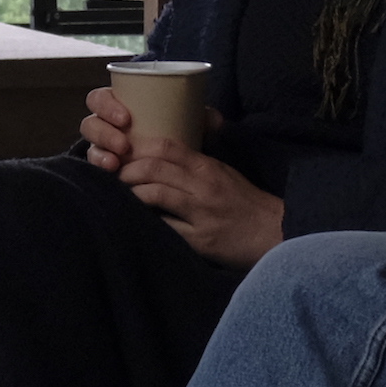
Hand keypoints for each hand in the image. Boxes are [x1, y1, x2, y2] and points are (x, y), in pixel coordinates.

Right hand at [80, 87, 223, 173]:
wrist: (179, 171)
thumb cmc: (178, 137)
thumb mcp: (191, 125)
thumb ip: (204, 118)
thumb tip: (215, 120)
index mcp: (119, 106)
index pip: (99, 99)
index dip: (106, 105)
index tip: (126, 118)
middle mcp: (106, 127)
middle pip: (91, 124)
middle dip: (103, 133)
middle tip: (124, 145)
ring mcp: (103, 149)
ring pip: (91, 148)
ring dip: (99, 155)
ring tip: (115, 165)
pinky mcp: (106, 169)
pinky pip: (94, 171)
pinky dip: (99, 173)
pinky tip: (111, 178)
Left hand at [117, 139, 284, 268]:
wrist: (274, 232)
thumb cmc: (245, 202)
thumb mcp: (223, 171)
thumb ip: (195, 160)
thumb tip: (160, 151)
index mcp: (207, 167)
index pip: (166, 146)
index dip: (137, 146)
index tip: (121, 152)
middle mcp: (203, 186)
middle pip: (154, 168)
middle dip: (125, 170)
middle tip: (111, 176)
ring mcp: (201, 213)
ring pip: (155, 194)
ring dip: (130, 193)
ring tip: (117, 196)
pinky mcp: (201, 240)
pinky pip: (165, 227)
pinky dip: (146, 221)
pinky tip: (134, 221)